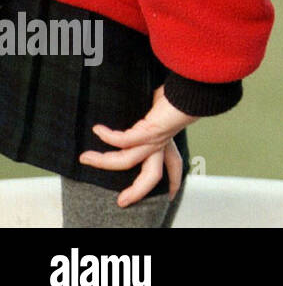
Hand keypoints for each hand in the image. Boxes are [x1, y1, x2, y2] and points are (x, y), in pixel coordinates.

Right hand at [78, 85, 198, 207]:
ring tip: (85, 158)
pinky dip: (108, 136)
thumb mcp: (166, 104)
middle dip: (137, 191)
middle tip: (122, 201)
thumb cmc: (181, 90)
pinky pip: (123, 141)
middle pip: (152, 176)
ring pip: (128, 162)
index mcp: (169, 137)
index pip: (173, 164)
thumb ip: (153, 111)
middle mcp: (163, 142)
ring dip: (103, 162)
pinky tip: (97, 129)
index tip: (171, 192)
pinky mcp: (149, 131)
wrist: (194, 84)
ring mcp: (156, 138)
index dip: (173, 180)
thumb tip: (146, 102)